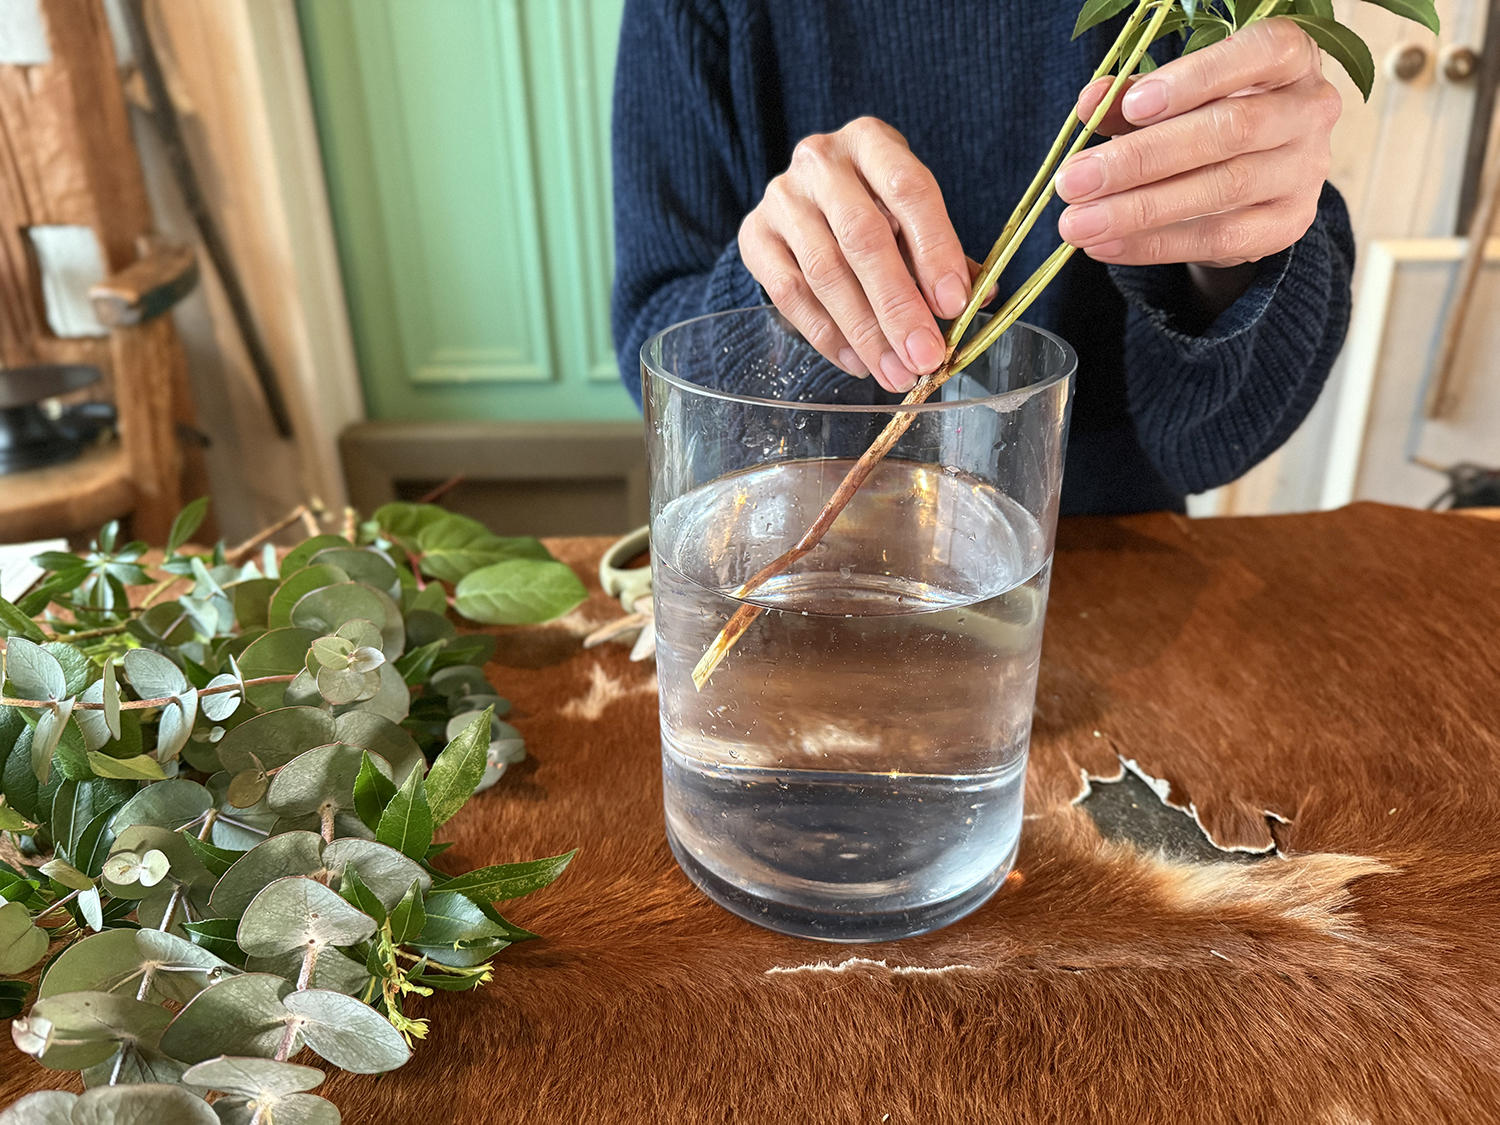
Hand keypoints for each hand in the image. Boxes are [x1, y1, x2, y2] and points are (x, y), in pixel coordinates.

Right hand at [738, 117, 980, 392]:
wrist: (804, 200)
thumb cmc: (873, 207)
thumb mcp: (910, 214)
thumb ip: (942, 254)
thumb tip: (979, 300)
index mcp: (872, 141)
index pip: (908, 189)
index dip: (935, 248)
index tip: (954, 305)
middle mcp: (821, 161)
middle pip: (863, 236)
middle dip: (898, 305)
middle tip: (923, 356)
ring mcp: (781, 198)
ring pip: (825, 272)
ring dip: (864, 331)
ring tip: (894, 372)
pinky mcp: (754, 236)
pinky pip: (789, 294)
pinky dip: (826, 335)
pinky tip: (857, 361)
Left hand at [1055, 19, 1339, 281]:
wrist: (1256, 178)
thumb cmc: (1209, 117)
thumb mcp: (1174, 98)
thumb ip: (1134, 97)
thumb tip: (1089, 102)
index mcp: (1287, 58)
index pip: (1259, 53)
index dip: (1196, 79)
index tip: (1133, 107)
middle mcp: (1308, 110)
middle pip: (1230, 131)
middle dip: (1141, 158)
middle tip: (1073, 181)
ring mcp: (1304, 171)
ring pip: (1222, 189)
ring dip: (1138, 210)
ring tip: (1078, 224)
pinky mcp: (1287, 224)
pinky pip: (1217, 238)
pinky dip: (1153, 244)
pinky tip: (1106, 246)